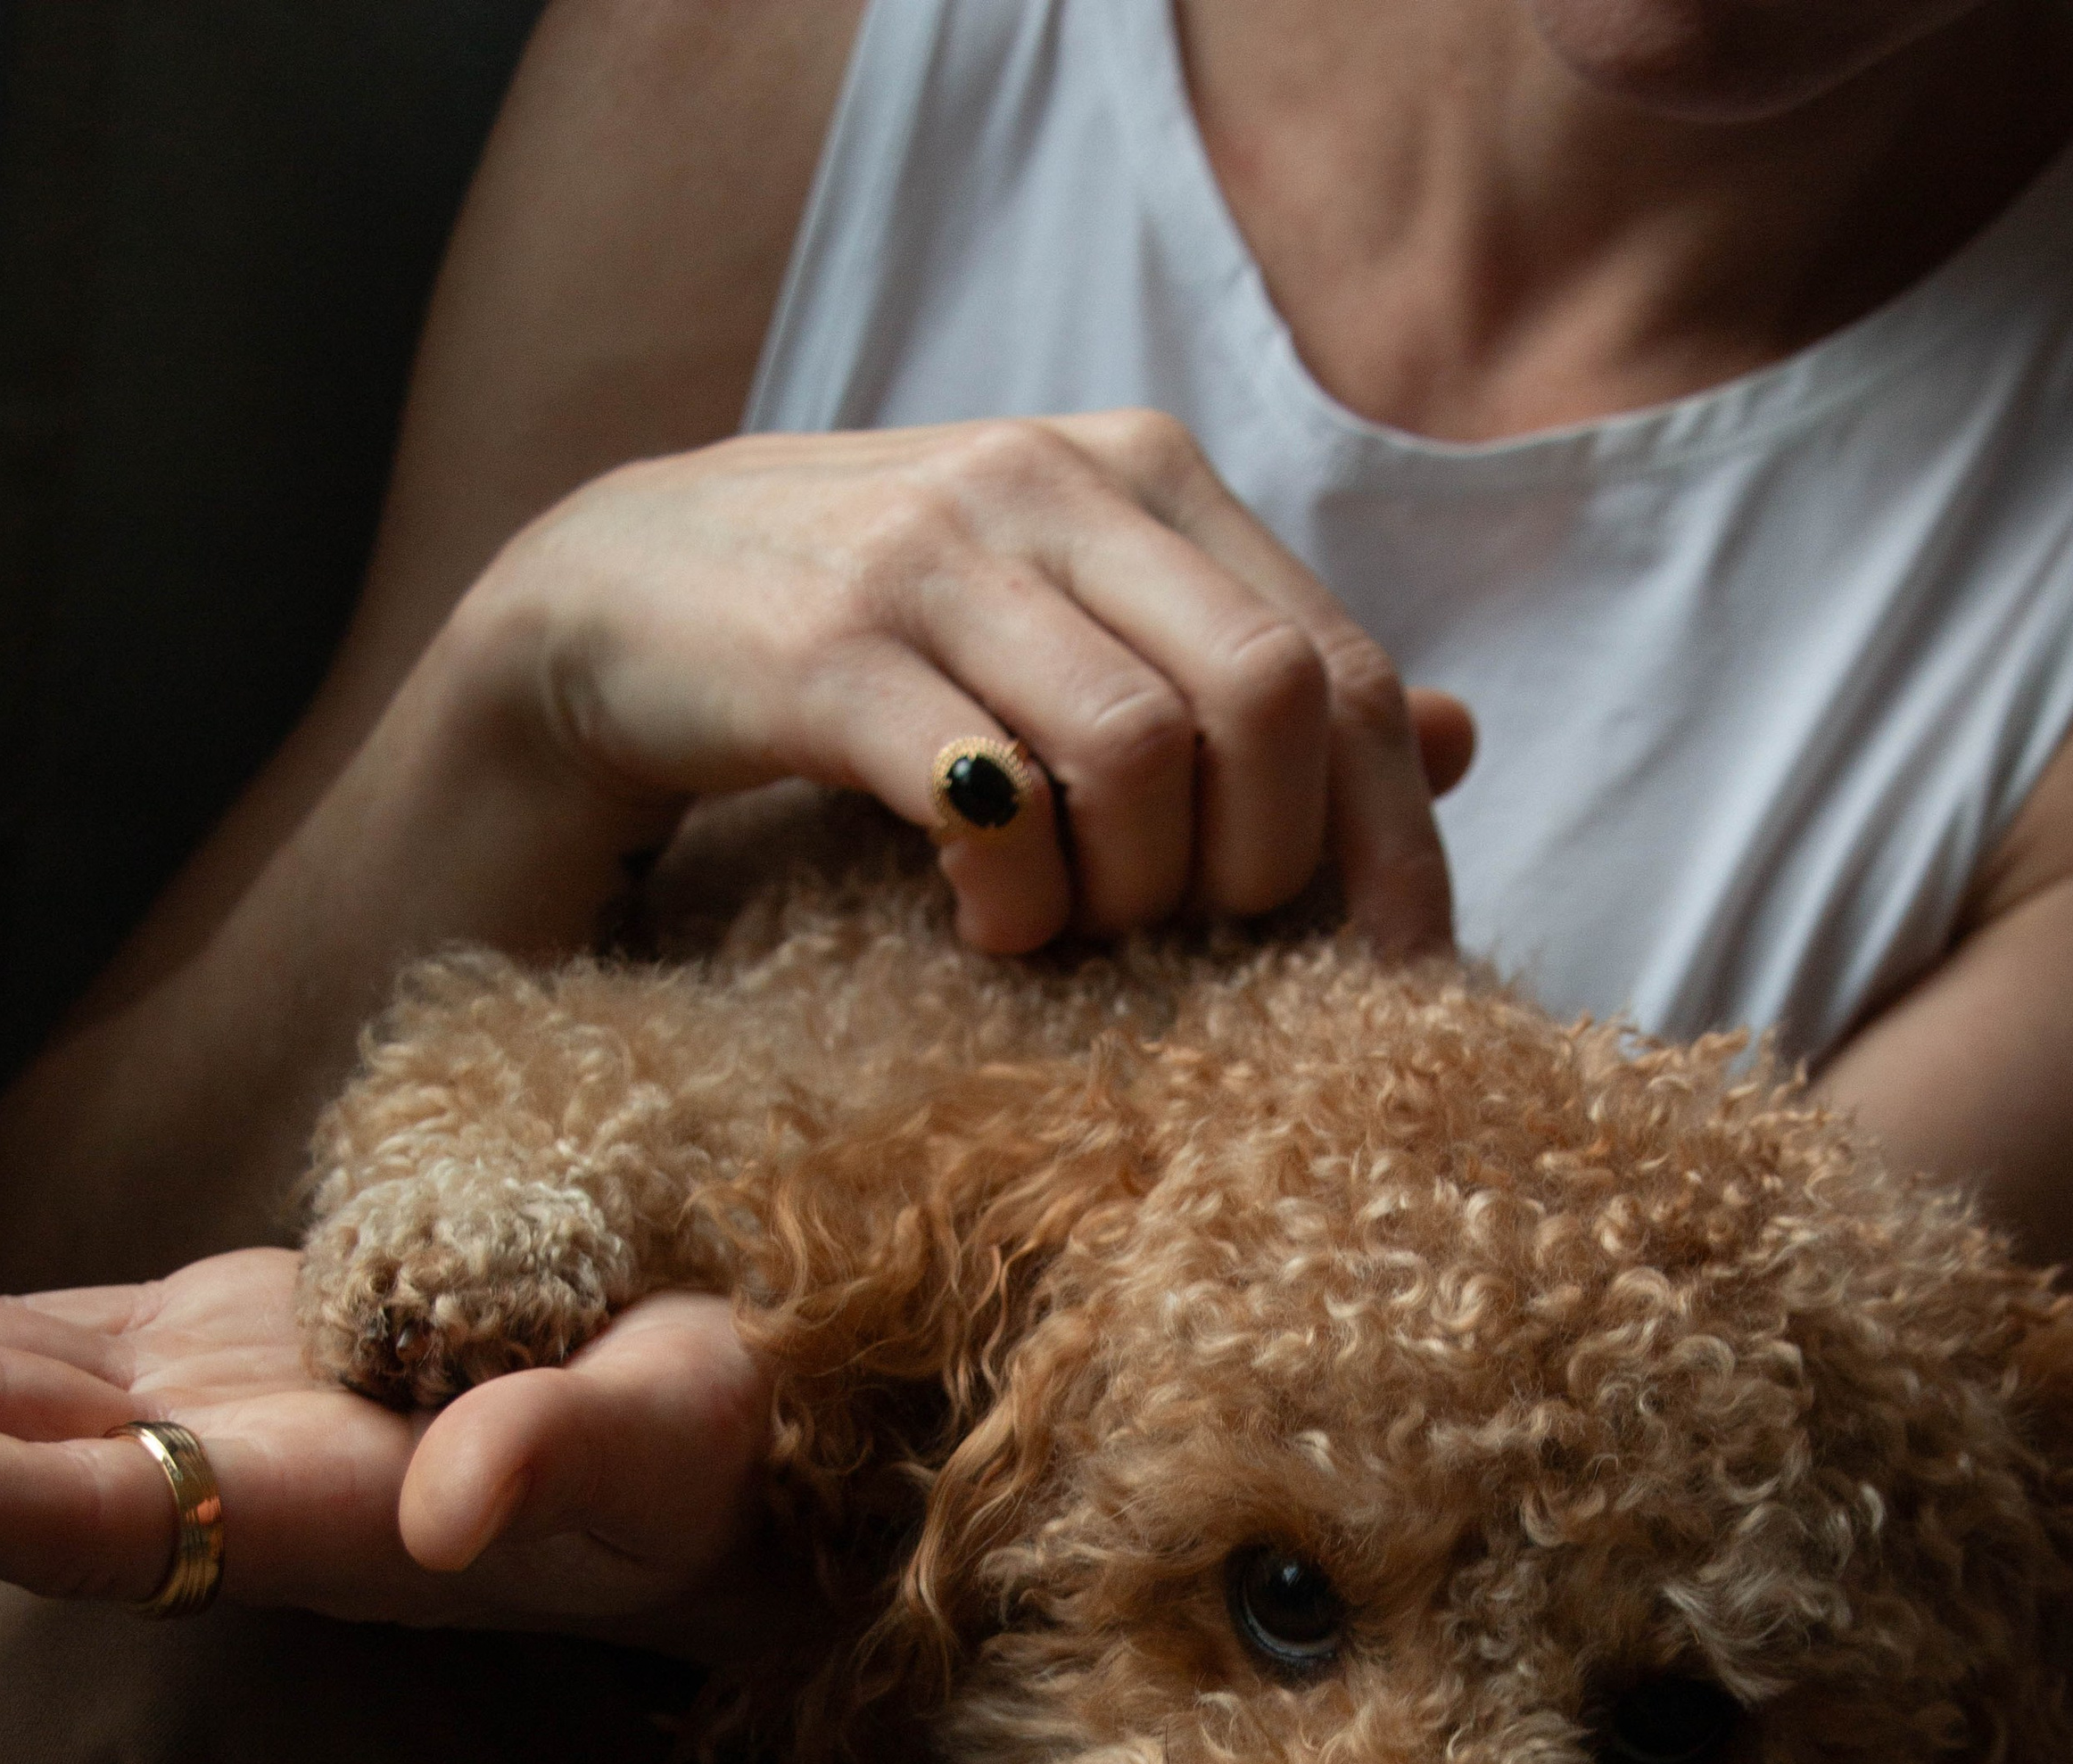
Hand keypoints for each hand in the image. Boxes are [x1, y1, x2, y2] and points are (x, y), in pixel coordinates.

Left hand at [0, 1253, 768, 1649]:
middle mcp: (224, 1485)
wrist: (718, 1444)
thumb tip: (448, 1507)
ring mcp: (202, 1413)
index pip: (91, 1524)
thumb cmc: (716, 1451)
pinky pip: (26, 1344)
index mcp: (315, 1516)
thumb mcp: (678, 1432)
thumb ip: (567, 1459)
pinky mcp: (206, 1347)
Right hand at [478, 408, 1473, 956]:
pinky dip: (1015, 898)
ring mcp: (935, 557)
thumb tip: (1461, 740)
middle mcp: (1055, 484)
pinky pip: (986, 796)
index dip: (1390, 841)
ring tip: (1070, 937)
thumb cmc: (876, 648)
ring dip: (1129, 895)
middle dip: (1258, 870)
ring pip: (1141, 753)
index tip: (1395, 979)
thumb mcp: (1076, 632)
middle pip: (1267, 702)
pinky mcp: (822, 650)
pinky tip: (986, 928)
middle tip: (1190, 947)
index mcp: (1146, 477)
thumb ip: (1250, 672)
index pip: (1340, 665)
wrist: (612, 608)